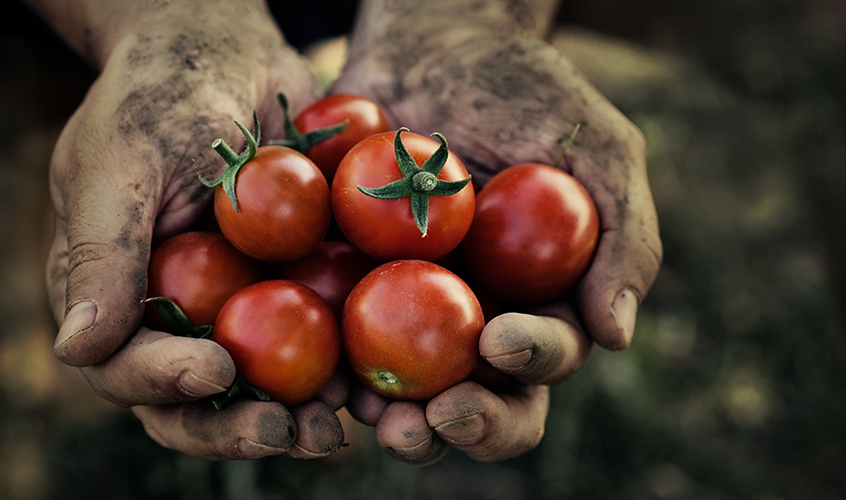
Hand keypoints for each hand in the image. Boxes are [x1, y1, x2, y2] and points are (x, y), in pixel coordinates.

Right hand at [39, 0, 343, 458]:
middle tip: (286, 432)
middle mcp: (177, 316)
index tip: (214, 367)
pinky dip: (347, 372)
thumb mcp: (121, 162)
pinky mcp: (298, 291)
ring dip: (299, 417)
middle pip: (197, 400)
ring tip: (337, 427)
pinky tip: (377, 387)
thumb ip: (101, 254)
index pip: (126, 366)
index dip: (164, 382)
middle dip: (236, 426)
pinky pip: (322, 345)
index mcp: (117, 297)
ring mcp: (241, 308)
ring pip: (264, 388)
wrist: (231, 54)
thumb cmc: (161, 94)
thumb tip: (77, 350)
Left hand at [332, 0, 661, 462]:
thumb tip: (615, 334)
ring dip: (390, 416)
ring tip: (370, 414)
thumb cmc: (525, 90)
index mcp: (540, 300)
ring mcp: (406, 309)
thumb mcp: (597, 147)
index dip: (532, 363)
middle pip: (478, 397)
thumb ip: (624, 236)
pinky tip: (318, 376)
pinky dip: (326, 366)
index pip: (546, 355)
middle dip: (465, 422)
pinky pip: (334, 339)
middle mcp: (475, 319)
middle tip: (437, 418)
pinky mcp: (346, 288)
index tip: (502, 340)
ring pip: (403, 391)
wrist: (432, 44)